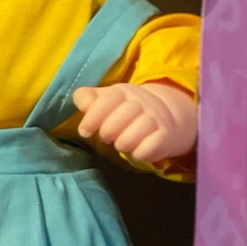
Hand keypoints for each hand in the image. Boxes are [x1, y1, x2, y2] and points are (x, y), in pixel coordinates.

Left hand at [73, 82, 196, 162]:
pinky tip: (136, 150)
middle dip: (106, 133)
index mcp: (122, 92)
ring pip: (129, 137)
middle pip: (116, 120)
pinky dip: (137, 153)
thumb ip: (86, 98)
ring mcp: (154, 118)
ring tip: (121, 142)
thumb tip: (83, 104)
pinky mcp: (164, 136)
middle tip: (106, 137)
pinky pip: (147, 149)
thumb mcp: (103, 99)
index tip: (85, 132)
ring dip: (121, 144)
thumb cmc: (122, 111)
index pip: (106, 101)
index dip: (91, 118)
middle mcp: (140, 102)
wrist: (161, 118)